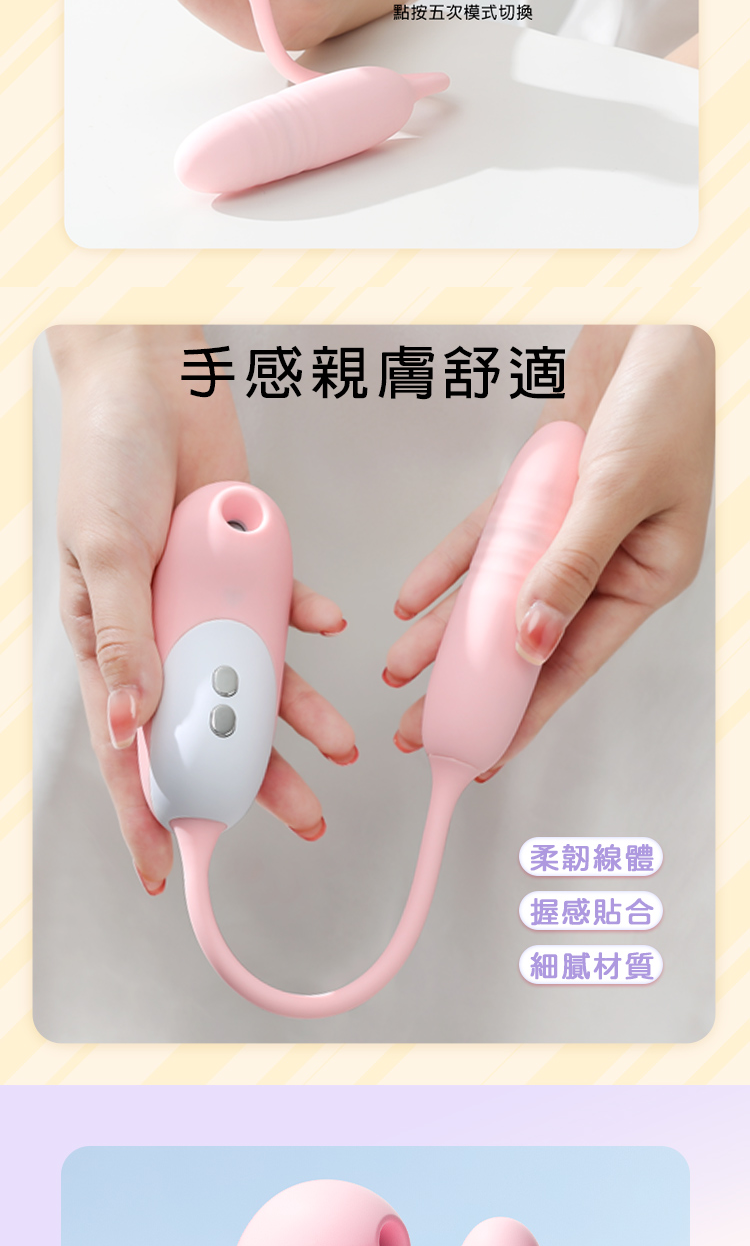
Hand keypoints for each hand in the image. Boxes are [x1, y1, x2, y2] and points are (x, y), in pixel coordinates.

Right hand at [50, 327, 355, 896]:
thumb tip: (129, 723)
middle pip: (212, 725)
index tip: (168, 870)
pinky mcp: (251, 564)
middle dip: (256, 778)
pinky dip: (311, 620)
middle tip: (304, 819)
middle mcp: (162, 632)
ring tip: (343, 749)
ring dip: (302, 713)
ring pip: (261, 677)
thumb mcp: (105, 550)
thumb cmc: (106, 457)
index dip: (145, 813)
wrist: (153, 375)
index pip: (126, 748)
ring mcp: (210, 600)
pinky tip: (332, 627)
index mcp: (110, 642)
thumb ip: (123, 635)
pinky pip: (287, 608)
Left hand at [383, 324, 714, 762]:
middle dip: (470, 682)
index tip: (479, 753)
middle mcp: (607, 559)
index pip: (572, 661)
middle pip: (527, 635)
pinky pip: (489, 539)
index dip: (523, 712)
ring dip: (448, 630)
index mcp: (646, 576)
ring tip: (401, 670)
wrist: (652, 318)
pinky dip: (451, 566)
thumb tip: (527, 639)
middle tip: (420, 727)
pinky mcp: (543, 488)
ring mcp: (572, 525)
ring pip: (498, 592)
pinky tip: (414, 597)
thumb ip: (570, 564)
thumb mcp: (618, 488)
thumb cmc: (668, 399)